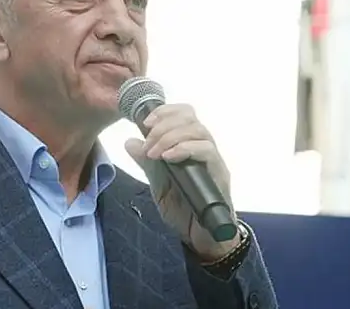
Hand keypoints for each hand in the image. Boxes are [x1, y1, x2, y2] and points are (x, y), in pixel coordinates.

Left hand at [124, 104, 239, 261]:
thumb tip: (130, 141)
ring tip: (154, 152)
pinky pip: (207, 150)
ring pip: (198, 130)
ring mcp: (213, 160)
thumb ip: (147, 163)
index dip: (164, 111)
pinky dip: (184, 149)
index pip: (183, 114)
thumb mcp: (158, 184)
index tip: (144, 122)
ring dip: (171, 136)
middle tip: (148, 144)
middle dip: (163, 124)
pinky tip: (168, 158)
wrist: (201, 237)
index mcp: (189, 146)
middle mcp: (203, 148)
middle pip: (190, 117)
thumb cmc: (183, 209)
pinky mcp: (219, 174)